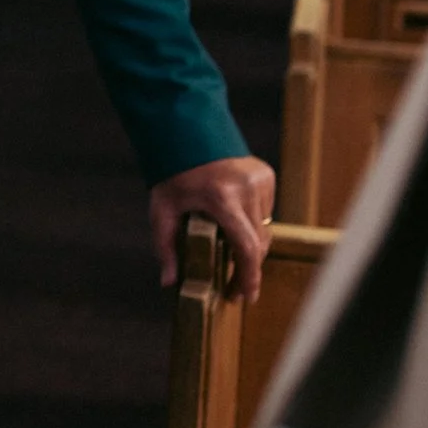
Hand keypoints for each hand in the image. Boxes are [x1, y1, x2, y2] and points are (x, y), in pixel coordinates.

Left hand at [148, 155, 275, 301]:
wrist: (184, 132)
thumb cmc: (170, 173)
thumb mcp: (161, 210)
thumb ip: (165, 247)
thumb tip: (168, 282)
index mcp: (222, 197)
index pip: (246, 246)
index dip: (249, 276)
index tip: (246, 296)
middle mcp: (247, 188)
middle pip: (258, 242)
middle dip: (248, 269)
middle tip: (236, 289)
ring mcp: (260, 179)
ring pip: (265, 228)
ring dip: (251, 245)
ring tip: (233, 260)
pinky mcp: (266, 174)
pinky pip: (266, 210)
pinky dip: (254, 223)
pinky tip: (236, 225)